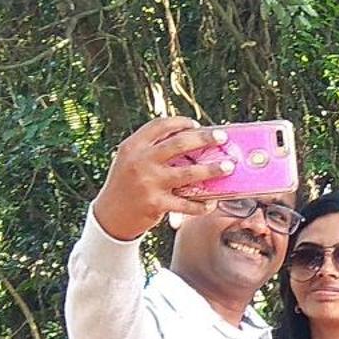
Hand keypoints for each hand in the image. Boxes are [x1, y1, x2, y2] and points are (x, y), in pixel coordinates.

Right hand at [89, 117, 234, 240]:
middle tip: (222, 137)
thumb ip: (151, 149)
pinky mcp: (157, 204)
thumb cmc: (125, 184)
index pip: (160, 125)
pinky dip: (201, 204)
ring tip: (229, 167)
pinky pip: (187, 203)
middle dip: (205, 138)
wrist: (109, 216)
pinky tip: (211, 203)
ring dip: (212, 169)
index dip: (181, 122)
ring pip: (189, 173)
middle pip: (179, 143)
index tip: (196, 125)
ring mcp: (149, 182)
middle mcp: (141, 161)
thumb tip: (189, 139)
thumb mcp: (129, 160)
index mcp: (133, 146)